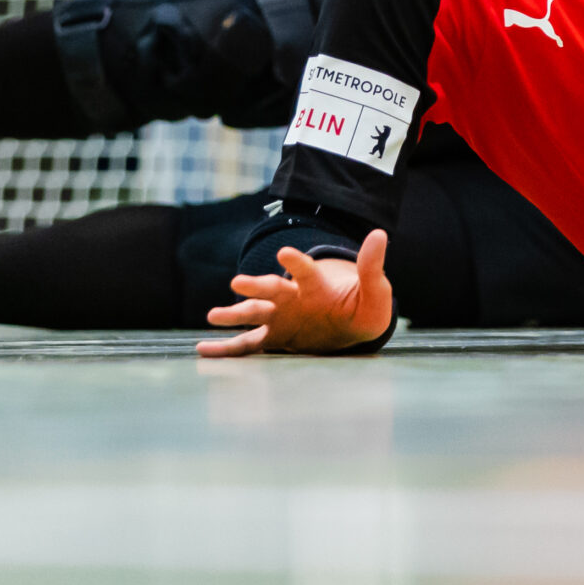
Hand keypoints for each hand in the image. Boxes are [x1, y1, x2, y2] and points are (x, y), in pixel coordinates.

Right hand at [197, 228, 392, 357]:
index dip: (297, 262)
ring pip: (254, 314)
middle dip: (257, 286)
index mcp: (316, 286)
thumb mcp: (375, 292)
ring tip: (213, 315)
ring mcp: (281, 317)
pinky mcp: (275, 337)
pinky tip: (204, 350)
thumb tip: (380, 234)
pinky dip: (226, 348)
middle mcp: (293, 298)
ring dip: (234, 314)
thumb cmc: (363, 307)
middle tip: (238, 282)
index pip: (306, 271)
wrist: (352, 327)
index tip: (284, 252)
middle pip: (273, 289)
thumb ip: (372, 267)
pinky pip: (247, 344)